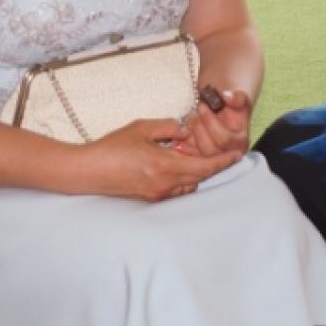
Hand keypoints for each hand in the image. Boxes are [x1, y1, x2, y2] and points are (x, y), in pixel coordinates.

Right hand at [88, 119, 240, 202]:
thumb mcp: (142, 128)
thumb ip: (169, 128)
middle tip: (216, 150)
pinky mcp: (150, 198)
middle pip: (199, 177)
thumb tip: (187, 132)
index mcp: (165, 165)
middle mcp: (164, 184)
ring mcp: (157, 194)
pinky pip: (175, 189)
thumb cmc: (112, 147)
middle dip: (210, 165)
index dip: (223, 161)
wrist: (88, 171)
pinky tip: (174, 163)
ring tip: (191, 154)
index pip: (204, 167)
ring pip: (188, 184)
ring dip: (195, 172)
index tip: (237, 155)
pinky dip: (182, 177)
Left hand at [176, 88, 252, 158]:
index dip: (210, 122)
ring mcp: (213, 159)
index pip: (224, 139)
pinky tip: (178, 133)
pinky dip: (182, 145)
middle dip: (199, 128)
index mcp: (240, 142)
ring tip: (188, 118)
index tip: (201, 106)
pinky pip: (188, 156)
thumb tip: (226, 97)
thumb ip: (237, 97)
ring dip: (190, 135)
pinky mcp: (199, 160)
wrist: (222, 112)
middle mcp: (227, 154)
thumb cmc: (230, 106)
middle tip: (192, 112)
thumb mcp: (238, 99)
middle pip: (210, 150)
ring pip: (198, 154)